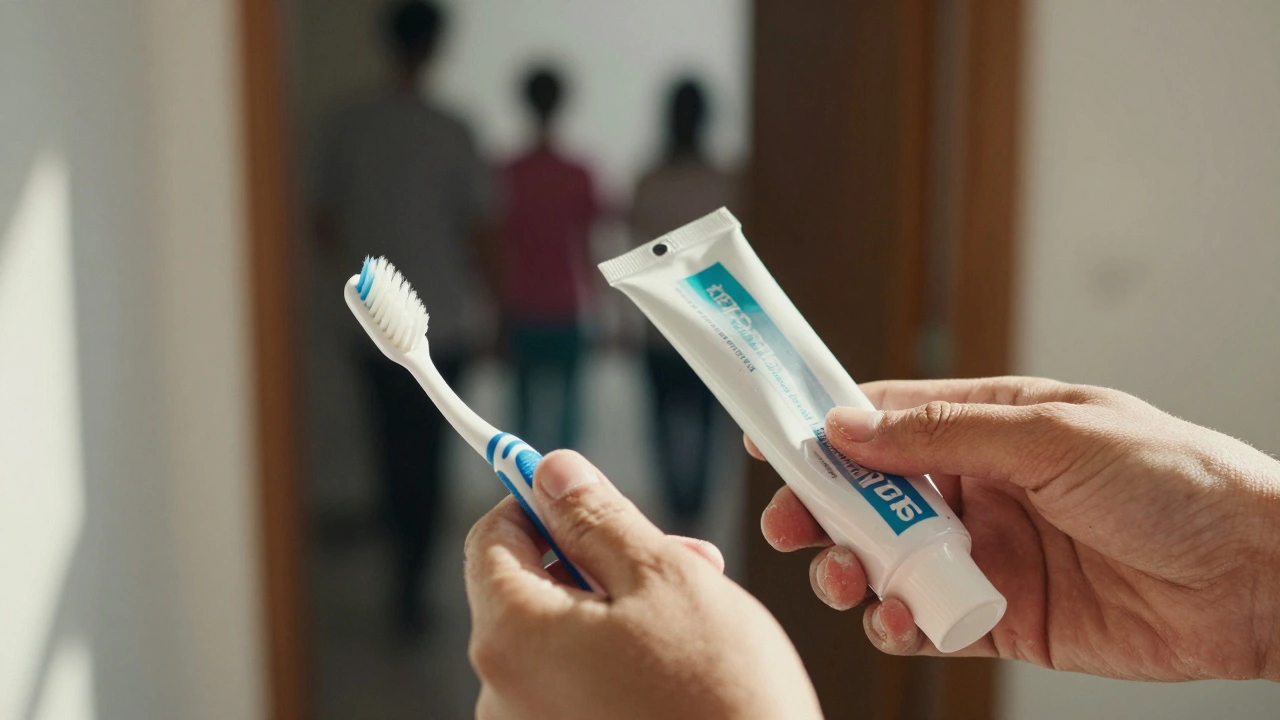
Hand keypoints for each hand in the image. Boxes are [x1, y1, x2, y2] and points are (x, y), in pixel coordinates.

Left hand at [464, 450, 822, 719]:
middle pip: (530, 589)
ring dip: (617, 613)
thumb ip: (597, 517)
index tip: (577, 489)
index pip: (490, 538)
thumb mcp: (664, 579)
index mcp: (513, 637)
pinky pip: (573, 690)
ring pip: (560, 640)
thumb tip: (553, 473)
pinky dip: (615, 665)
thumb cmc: (721, 702)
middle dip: (599, 560)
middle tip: (678, 557)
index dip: (537, 501)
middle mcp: (502, 696)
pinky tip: (676, 669)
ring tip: (694, 621)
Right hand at [749, 376, 1279, 680]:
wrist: (1258, 578)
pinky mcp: (1004, 618)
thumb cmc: (1176, 480)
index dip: (826, 429)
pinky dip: (902, 625)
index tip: (770, 439)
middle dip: (824, 509)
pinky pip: (930, 622)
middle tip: (791, 524)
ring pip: (891, 561)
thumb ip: (945, 435)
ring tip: (849, 579)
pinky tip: (904, 622)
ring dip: (856, 570)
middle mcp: (983, 488)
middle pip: (874, 495)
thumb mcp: (1053, 436)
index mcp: (993, 427)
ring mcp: (991, 555)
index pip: (890, 420)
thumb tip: (850, 428)